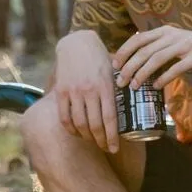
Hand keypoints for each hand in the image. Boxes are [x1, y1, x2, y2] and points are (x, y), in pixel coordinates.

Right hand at [51, 30, 120, 152]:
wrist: (77, 43)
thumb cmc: (100, 59)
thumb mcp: (114, 72)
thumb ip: (118, 91)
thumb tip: (130, 111)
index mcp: (105, 86)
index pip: (110, 118)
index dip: (112, 136)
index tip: (114, 148)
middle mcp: (89, 90)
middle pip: (94, 125)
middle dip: (100, 141)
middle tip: (105, 148)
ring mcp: (73, 91)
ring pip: (79, 123)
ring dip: (86, 137)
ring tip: (93, 141)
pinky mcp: (61, 91)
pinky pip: (64, 117)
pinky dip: (70, 129)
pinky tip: (77, 133)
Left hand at [113, 26, 191, 88]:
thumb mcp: (178, 44)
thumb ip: (161, 48)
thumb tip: (138, 61)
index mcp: (167, 31)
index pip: (139, 38)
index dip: (125, 51)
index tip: (115, 65)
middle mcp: (174, 35)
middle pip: (145, 50)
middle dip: (129, 66)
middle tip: (120, 82)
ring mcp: (186, 45)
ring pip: (157, 59)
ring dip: (142, 74)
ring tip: (134, 86)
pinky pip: (176, 68)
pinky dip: (164, 78)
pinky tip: (156, 87)